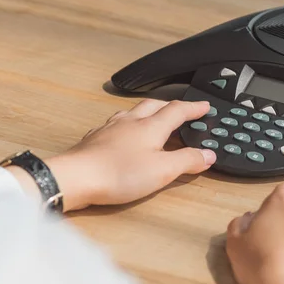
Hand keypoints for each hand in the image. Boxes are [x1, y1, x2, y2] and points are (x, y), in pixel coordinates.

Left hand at [8, 99, 215, 211]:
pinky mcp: (96, 139)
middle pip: (155, 105)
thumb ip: (187, 160)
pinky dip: (128, 124)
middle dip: (171, 105)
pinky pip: (116, 123)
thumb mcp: (162, 171)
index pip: (177, 110)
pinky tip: (124, 133)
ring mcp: (111, 128)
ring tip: (154, 117)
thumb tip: (208, 155)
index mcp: (151, 126)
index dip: (193, 108)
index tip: (204, 106)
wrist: (76, 178)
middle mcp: (131, 122)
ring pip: (133, 111)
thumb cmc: (118, 173)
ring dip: (148, 111)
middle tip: (182, 110)